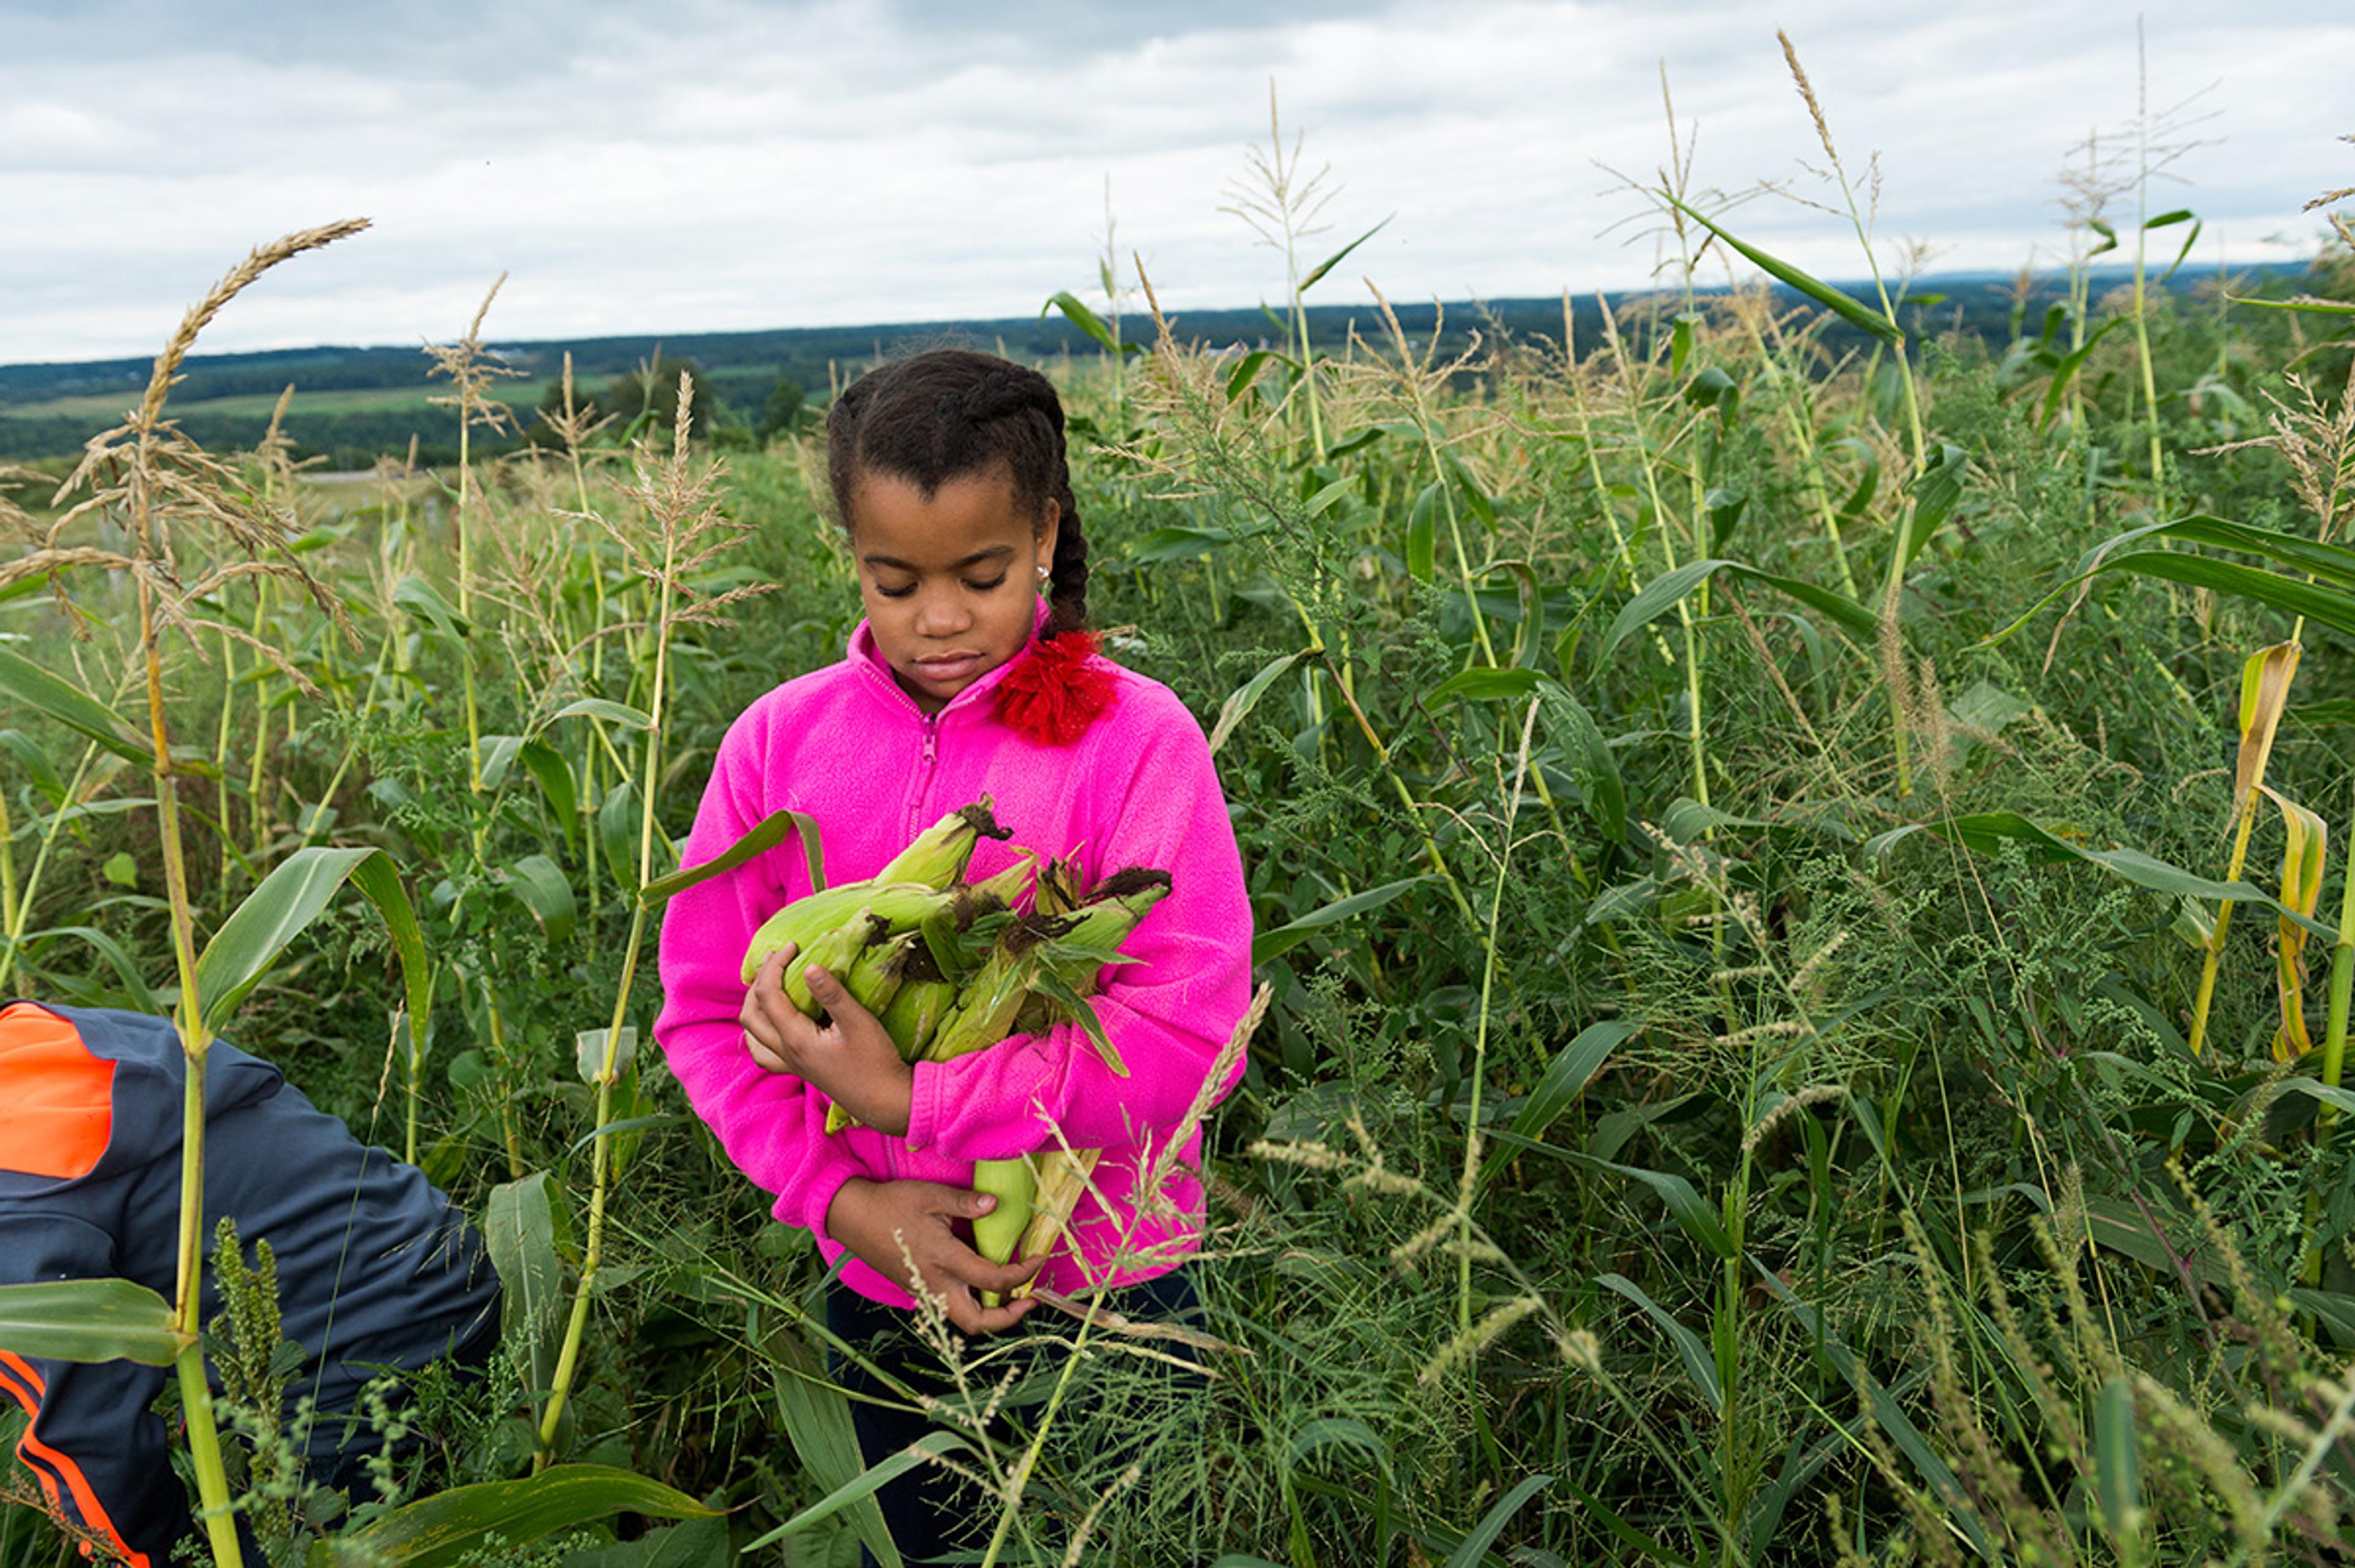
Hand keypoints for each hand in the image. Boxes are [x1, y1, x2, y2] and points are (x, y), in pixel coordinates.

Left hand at [740, 945, 914, 1135]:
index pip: (769, 995)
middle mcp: (786, 1052)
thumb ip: (832, 994)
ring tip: (769, 984)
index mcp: (796, 1038)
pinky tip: (774, 1021)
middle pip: (751, 1013)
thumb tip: (810, 966)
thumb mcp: (858, 1023)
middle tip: (777, 958)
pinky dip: (760, 1030)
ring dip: (754, 1005)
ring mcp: (790, 1063)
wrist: (884, 1100)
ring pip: (752, 1033)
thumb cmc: (875, 1061)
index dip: (775, 965)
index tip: (793, 946)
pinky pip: (763, 1050)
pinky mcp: (799, 1068)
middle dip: (759, 981)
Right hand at [825, 1178, 1041, 1334]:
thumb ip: (965, 1203)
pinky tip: (983, 1284)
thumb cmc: (891, 1204)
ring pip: (964, 1322)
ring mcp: (925, 1292)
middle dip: (1009, 1317)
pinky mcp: (919, 1291)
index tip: (1039, 1259)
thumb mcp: (930, 1196)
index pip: (994, 1280)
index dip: (1023, 1274)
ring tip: (1011, 1294)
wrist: (852, 1218)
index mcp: (943, 1260)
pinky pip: (951, 1310)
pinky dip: (973, 1305)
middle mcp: (936, 1284)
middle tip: (1029, 1298)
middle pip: (978, 1323)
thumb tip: (995, 1205)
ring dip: (992, 1315)